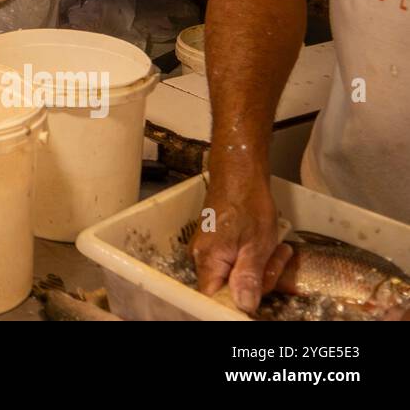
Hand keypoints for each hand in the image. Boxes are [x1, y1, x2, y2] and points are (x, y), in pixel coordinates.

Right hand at [192, 169, 290, 313]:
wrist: (239, 173)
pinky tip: (268, 246)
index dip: (238, 303)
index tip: (261, 293)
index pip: (216, 298)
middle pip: (229, 289)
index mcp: (207, 260)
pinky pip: (235, 263)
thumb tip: (244, 306)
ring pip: (235, 276)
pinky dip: (254, 259)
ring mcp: (207, 251)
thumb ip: (248, 277)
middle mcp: (200, 258)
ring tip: (278, 248)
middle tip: (279, 257)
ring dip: (261, 269)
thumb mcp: (257, 244)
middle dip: (260, 281)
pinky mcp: (216, 244)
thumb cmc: (249, 205)